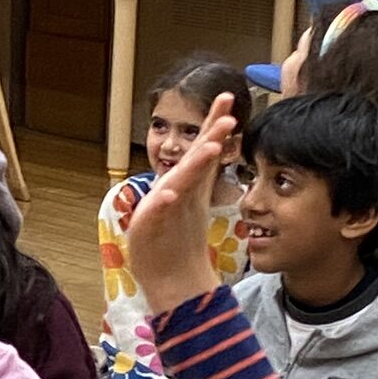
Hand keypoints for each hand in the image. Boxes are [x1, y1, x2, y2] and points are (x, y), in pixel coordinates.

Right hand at [122, 93, 245, 314]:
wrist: (169, 279)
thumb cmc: (178, 241)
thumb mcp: (192, 200)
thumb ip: (200, 173)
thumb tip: (215, 142)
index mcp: (188, 185)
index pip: (203, 148)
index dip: (214, 124)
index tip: (229, 99)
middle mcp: (174, 191)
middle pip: (193, 159)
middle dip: (209, 136)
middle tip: (227, 115)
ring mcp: (160, 209)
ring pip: (178, 183)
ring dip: (193, 165)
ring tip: (211, 147)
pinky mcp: (147, 230)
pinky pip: (156, 215)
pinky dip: (162, 203)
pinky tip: (170, 193)